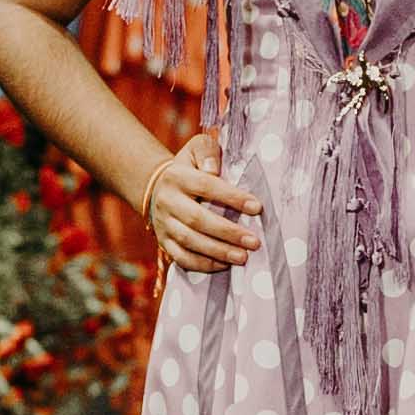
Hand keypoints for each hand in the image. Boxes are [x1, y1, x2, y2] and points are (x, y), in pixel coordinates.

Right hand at [140, 135, 264, 275]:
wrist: (158, 187)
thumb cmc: (190, 168)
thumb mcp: (197, 149)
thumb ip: (207, 151)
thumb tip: (213, 168)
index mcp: (177, 176)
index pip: (206, 186)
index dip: (232, 197)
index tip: (257, 207)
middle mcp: (167, 201)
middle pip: (197, 219)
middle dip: (228, 232)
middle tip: (254, 241)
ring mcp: (164, 224)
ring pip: (189, 241)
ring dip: (218, 251)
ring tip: (243, 257)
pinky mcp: (164, 242)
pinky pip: (181, 257)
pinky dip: (203, 264)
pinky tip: (224, 265)